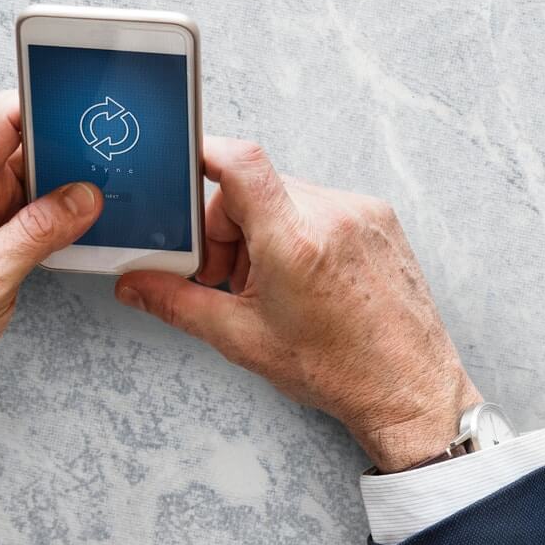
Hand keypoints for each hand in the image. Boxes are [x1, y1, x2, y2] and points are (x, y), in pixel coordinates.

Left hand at [0, 91, 101, 429]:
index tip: (86, 111)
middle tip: (115, 158)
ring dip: (69, 182)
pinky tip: (84, 224)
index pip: (0, 119)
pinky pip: (30, 208)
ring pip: (32, 176)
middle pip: (24, 142)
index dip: (43, 104)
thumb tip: (83, 197)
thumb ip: (34, 235)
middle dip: (70, 144)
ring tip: (110, 192)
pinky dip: (59, 212)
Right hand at [115, 138, 475, 472]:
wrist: (408, 388)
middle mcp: (331, 214)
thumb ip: (178, 303)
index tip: (182, 173)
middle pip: (253, 187)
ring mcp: (361, 213)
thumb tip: (136, 285)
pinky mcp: (379, 218)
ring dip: (262, 232)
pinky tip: (301, 279)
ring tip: (269, 287)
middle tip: (228, 278)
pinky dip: (298, 232)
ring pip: (284, 198)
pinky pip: (319, 206)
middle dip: (227, 227)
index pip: (239, 163)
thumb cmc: (338, 370)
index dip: (203, 156)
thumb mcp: (242, 339)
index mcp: (294, 240)